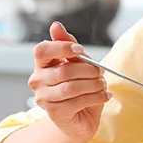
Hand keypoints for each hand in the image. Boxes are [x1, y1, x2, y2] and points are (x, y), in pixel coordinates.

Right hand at [28, 21, 110, 141]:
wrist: (81, 117)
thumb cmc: (79, 87)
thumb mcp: (77, 63)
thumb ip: (69, 45)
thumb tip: (55, 25)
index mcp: (42, 64)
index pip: (42, 50)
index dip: (62, 48)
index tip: (81, 51)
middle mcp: (37, 81)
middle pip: (64, 70)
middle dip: (89, 70)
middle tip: (101, 72)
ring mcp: (43, 98)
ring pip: (72, 87)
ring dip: (94, 84)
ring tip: (103, 84)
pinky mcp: (55, 113)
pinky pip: (78, 101)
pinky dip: (97, 97)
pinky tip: (105, 95)